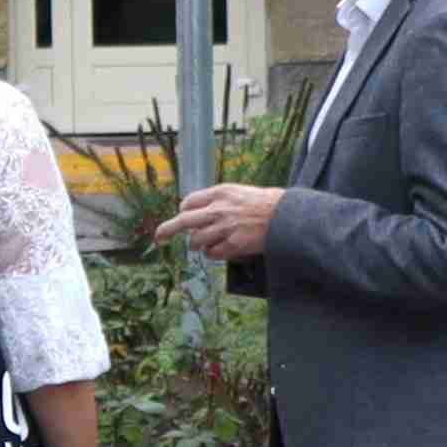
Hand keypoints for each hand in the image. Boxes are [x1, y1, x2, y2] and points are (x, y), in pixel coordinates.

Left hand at [167, 182, 282, 260]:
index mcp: (219, 193)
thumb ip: (218, 200)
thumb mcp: (239, 192)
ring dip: (197, 244)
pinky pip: (212, 253)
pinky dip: (212, 254)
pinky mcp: (234, 245)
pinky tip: (219, 250)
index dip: (184, 211)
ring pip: (196, 241)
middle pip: (183, 221)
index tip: (183, 216)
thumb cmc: (265, 203)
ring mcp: (225, 228)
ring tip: (205, 244)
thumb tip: (199, 211)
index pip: (189, 203)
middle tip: (159, 237)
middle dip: (167, 230)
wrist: (287, 216)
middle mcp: (218, 210)